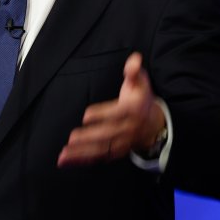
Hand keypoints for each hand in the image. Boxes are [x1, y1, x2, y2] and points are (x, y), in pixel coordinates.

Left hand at [57, 52, 164, 166]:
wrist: (155, 124)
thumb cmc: (141, 99)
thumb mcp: (141, 82)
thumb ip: (134, 71)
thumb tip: (134, 59)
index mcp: (133, 110)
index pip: (117, 113)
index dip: (102, 114)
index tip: (86, 114)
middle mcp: (127, 129)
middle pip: (107, 135)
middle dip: (89, 138)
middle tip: (72, 138)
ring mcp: (122, 142)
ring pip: (101, 149)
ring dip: (82, 153)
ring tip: (64, 154)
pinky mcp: (116, 151)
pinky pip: (99, 157)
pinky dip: (83, 160)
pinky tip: (67, 161)